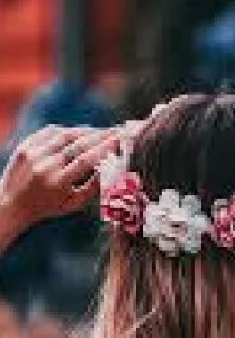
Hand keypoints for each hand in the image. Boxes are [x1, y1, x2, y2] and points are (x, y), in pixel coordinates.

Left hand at [0, 125, 117, 248]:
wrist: (12, 204)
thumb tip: (112, 168)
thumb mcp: (74, 204)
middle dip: (100, 135)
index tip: (120, 139)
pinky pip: (50, 132)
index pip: (86, 160)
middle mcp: (45, 166)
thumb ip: (93, 187)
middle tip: (117, 130)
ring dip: (86, 131)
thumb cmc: (48, 207)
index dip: (105, 147)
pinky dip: (67, 130)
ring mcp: (33, 153)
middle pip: (78, 144)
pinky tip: (79, 132)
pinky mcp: (25, 146)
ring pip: (65, 135)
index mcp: (58, 183)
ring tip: (100, 131)